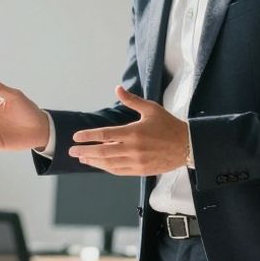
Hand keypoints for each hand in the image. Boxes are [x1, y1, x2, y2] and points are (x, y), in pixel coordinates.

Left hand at [67, 86, 188, 175]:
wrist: (187, 146)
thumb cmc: (168, 125)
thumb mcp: (151, 109)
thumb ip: (132, 100)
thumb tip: (117, 89)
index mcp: (133, 132)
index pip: (104, 135)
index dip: (88, 136)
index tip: (76, 137)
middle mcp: (133, 149)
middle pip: (102, 152)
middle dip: (85, 151)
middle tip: (72, 151)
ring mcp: (136, 162)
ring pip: (109, 164)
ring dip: (93, 162)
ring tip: (82, 159)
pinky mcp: (141, 171)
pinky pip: (119, 171)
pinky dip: (106, 168)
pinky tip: (99, 165)